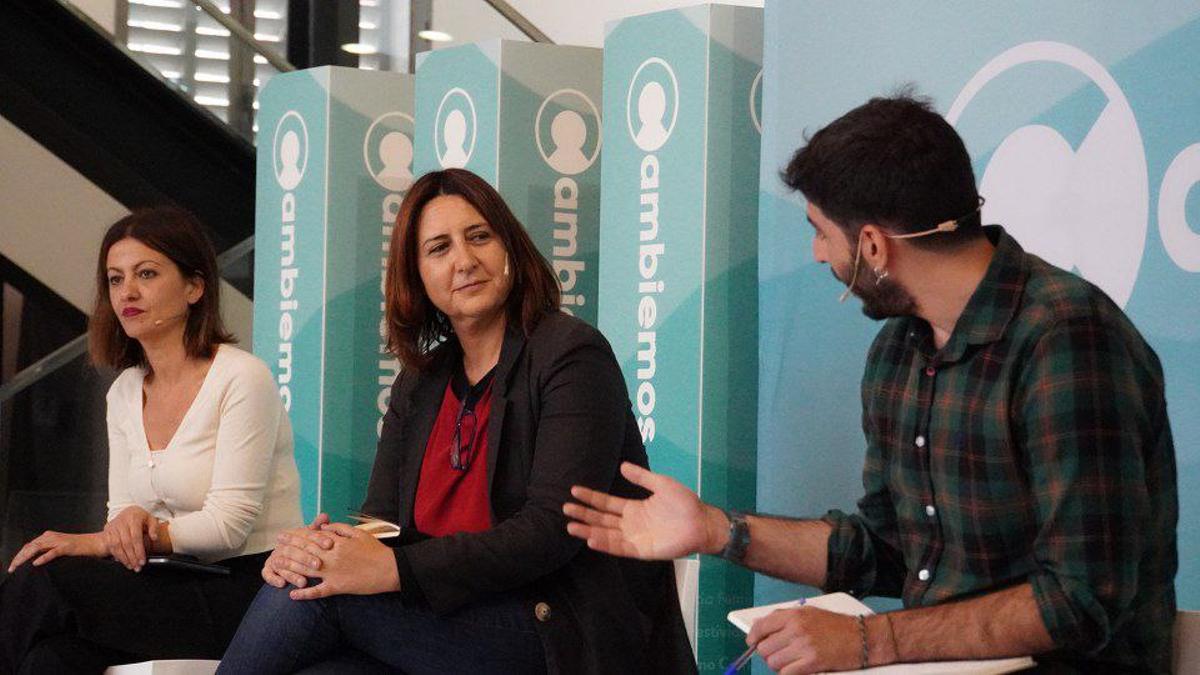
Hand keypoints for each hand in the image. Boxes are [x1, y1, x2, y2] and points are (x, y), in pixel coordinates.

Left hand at [8, 531, 105, 571]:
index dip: (19, 555)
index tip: (13, 566)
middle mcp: (52, 537)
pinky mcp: (68, 547)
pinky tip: (36, 563)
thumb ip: (50, 550)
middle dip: (18, 558)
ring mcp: (60, 541)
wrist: (99, 542)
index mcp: (50, 536)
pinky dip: (43, 557)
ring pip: (37, 548)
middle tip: (11, 569)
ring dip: (25, 558)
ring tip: (17, 566)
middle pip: (30, 546)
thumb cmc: (82, 548)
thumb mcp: (62, 548)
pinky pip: (53, 552)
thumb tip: (36, 560)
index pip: (29, 545)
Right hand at [103, 506, 158, 570]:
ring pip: (117, 546)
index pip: (136, 537)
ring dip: (125, 558)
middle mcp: (122, 522)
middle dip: (132, 557)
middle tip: (138, 566)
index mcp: (133, 518)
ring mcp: (113, 527)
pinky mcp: (108, 532)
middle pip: (126, 543)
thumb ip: (154, 527)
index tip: (142, 560)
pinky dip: (118, 556)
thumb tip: (154, 538)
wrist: (126, 512)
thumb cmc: (139, 517)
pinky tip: (125, 561)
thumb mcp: (150, 518)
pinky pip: (111, 547)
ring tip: (132, 566)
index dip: (139, 550)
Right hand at [263, 513, 332, 587]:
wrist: (292, 558)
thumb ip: (318, 528)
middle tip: (318, 565)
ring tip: (303, 582)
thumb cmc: (306, 548)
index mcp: (293, 535)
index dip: (318, 538)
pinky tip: (282, 584)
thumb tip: (324, 516)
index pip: (305, 535)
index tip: (329, 544)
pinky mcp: (268, 569)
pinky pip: (267, 574)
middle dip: (305, 558)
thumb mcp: (313, 538)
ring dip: (292, 574)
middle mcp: (282, 545)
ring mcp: (274, 557)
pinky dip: (274, 579)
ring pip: (282, 564)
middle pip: (292, 550)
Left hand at [287, 523, 399, 600]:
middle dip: (289, 548)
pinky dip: (305, 594)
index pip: (312, 538)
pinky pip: (318, 592)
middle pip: (305, 552)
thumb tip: (324, 526)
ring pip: (306, 570)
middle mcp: (331, 557)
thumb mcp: (359, 533)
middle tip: (276, 546)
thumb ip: (340, 528)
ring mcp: (333, 573)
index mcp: (337, 543)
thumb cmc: (376, 550)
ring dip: (290, 568)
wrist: (389, 569)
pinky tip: (293, 594)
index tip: (285, 534)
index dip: (296, 535)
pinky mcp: (337, 587)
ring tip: (277, 566)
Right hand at [563, 461, 727, 559]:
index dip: (591, 498)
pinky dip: (605, 544)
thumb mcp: (662, 484)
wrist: (702, 522)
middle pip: (601, 519)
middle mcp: (630, 524)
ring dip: (588, 530)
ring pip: (606, 534)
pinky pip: (619, 547)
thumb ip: (642, 477)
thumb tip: (623, 466)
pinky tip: (591, 539)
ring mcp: (634, 537)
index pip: (606, 503)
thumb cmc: (685, 504)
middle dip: (583, 514)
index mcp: (634, 508)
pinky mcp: (641, 550)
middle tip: (565, 508)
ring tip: (570, 526)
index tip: (574, 491)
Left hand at [747, 606, 860, 673]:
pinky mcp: (812, 663)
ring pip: (773, 663)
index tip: (752, 642)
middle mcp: (796, 629)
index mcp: (794, 615)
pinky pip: (786, 673)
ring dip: (779, 665)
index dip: (753, 637)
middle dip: (769, 654)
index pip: (761, 626)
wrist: (862, 638)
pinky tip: (797, 669)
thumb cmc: (837, 626)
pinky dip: (789, 673)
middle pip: (764, 648)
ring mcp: (803, 647)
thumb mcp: (809, 613)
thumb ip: (783, 618)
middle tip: (780, 654)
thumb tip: (759, 626)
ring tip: (792, 661)